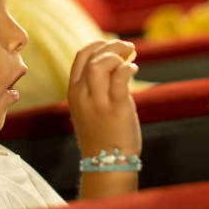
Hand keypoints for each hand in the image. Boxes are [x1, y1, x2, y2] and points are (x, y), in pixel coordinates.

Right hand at [67, 40, 141, 158]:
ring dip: (118, 55)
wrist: (107, 163)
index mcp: (74, 92)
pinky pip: (121, 78)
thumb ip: (99, 86)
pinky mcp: (116, 107)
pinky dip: (128, 68)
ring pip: (101, 64)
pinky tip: (134, 69)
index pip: (80, 57)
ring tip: (131, 57)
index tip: (111, 44)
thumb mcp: (91, 107)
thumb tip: (117, 63)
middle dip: (111, 46)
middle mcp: (82, 95)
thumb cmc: (102, 135)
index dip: (98, 45)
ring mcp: (98, 101)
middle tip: (128, 47)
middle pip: (91, 57)